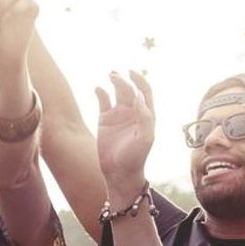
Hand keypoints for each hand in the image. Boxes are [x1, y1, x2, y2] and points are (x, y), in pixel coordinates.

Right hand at [95, 71, 154, 190]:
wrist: (118, 172)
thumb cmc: (135, 157)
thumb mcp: (145, 138)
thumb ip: (145, 116)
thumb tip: (138, 96)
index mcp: (146, 115)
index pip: (145, 91)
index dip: (140, 80)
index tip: (131, 73)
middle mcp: (133, 112)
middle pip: (129, 89)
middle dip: (124, 80)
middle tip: (115, 76)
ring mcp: (118, 115)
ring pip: (117, 92)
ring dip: (114, 81)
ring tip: (110, 75)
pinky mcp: (104, 120)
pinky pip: (103, 100)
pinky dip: (101, 92)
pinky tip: (98, 88)